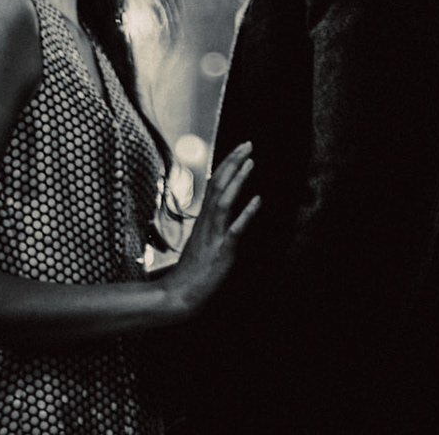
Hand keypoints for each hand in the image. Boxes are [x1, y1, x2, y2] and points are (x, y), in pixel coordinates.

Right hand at [164, 142, 259, 318]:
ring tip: (251, 163)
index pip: (215, 185)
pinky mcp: (222, 251)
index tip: (239, 150)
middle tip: (247, 144)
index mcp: (204, 219)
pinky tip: (258, 200)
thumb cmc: (192, 272)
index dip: (227, 165)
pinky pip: (235, 229)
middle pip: (219, 185)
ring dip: (238, 180)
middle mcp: (207, 222)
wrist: (180, 294)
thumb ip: (211, 228)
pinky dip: (246, 213)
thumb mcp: (202, 244)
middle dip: (233, 163)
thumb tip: (223, 218)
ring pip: (225, 201)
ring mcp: (214, 235)